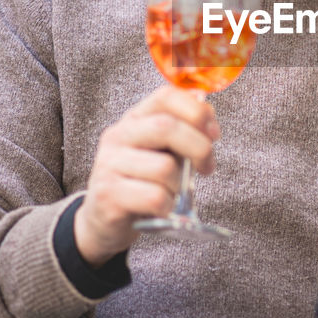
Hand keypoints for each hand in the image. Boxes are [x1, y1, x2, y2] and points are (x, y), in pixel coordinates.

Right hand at [74, 86, 219, 265]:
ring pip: (164, 168)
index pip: (165, 96)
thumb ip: (182, 133)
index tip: (214, 134)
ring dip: (179, 185)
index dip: (196, 111)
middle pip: (166, 127)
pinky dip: (167, 206)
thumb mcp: (160, 152)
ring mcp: (109, 164)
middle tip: (207, 167)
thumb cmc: (141, 183)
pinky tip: (160, 208)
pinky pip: (154, 197)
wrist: (103, 221)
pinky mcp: (108, 194)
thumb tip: (209, 118)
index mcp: (134, 119)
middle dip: (199, 147)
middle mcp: (118, 136)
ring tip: (171, 192)